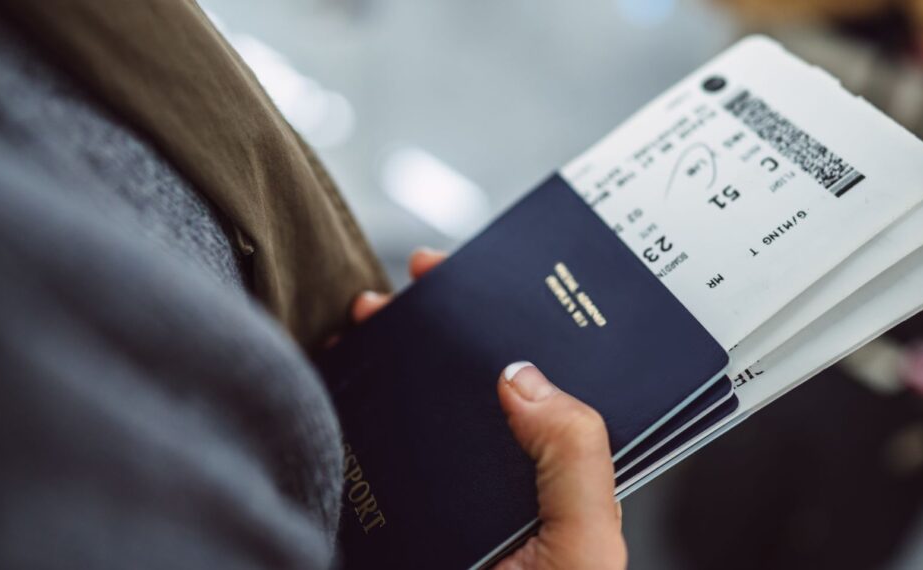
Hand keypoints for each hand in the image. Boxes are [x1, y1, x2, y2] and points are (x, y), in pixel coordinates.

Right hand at [349, 249, 626, 569]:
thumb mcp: (585, 545)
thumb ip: (574, 455)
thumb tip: (523, 375)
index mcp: (556, 476)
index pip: (545, 382)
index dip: (520, 324)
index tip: (489, 277)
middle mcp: (499, 479)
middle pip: (474, 384)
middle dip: (445, 325)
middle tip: (416, 281)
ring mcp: (441, 497)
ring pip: (416, 409)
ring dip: (392, 356)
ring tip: (370, 314)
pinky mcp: (392, 519)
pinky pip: (370, 454)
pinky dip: (348, 410)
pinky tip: (337, 375)